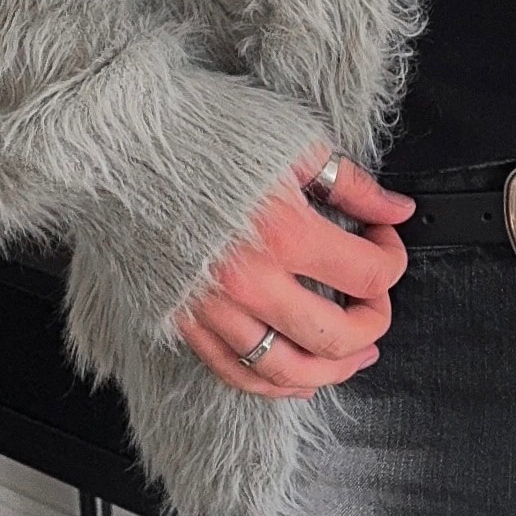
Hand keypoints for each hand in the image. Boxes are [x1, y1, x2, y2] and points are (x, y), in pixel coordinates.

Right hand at [175, 145, 415, 397]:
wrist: (120, 142)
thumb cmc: (198, 130)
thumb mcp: (290, 141)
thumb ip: (350, 183)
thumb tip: (395, 210)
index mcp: (283, 232)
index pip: (369, 275)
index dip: (391, 257)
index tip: (383, 238)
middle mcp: (250, 281)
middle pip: (338, 336)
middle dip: (375, 321)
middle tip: (376, 299)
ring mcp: (212, 307)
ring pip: (288, 371)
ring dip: (334, 369)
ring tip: (355, 353)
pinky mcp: (182, 319)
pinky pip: (235, 373)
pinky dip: (274, 385)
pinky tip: (298, 375)